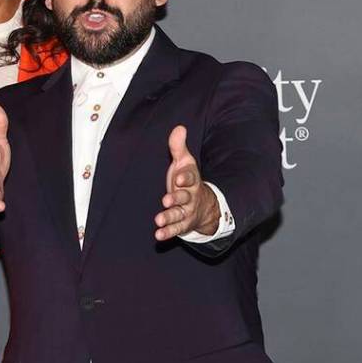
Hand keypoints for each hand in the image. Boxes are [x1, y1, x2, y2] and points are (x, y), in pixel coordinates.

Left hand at [154, 125, 218, 240]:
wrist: (204, 205)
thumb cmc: (187, 180)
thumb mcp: (185, 162)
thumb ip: (179, 147)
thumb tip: (179, 127)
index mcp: (191, 179)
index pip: (190, 177)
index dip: (185, 177)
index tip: (179, 178)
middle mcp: (190, 196)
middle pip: (185, 197)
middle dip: (176, 198)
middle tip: (166, 200)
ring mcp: (187, 211)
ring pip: (179, 214)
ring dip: (169, 217)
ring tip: (158, 220)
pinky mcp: (182, 224)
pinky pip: (176, 229)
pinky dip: (167, 232)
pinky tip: (158, 234)